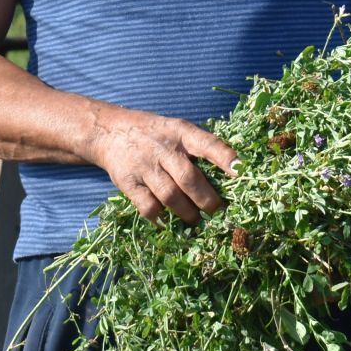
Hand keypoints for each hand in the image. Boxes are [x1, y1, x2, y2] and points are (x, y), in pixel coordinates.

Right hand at [87, 105, 237, 224]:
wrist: (109, 131)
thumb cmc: (155, 134)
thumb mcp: (177, 129)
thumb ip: (199, 148)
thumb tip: (232, 175)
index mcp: (181, 132)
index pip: (206, 144)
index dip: (225, 158)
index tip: (241, 172)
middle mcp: (162, 148)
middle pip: (188, 178)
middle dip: (207, 200)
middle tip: (217, 211)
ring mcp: (143, 166)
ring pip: (170, 196)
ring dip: (187, 213)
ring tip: (195, 219)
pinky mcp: (128, 182)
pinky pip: (148, 207)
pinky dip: (161, 218)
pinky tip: (168, 220)